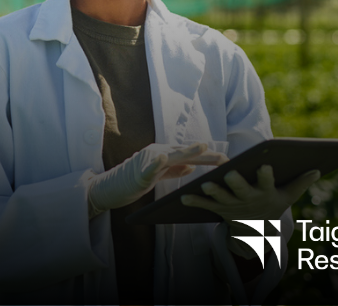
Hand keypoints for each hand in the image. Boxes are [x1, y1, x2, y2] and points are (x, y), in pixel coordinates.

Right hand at [87, 143, 227, 217]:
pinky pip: (148, 167)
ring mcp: (147, 162)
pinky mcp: (137, 173)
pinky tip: (163, 159)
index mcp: (164, 155)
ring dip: (187, 152)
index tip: (228, 161)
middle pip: (186, 154)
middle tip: (226, 159)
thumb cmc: (133, 182)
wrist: (109, 188)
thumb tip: (191, 167)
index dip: (208, 157)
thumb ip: (173, 170)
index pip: (190, 155)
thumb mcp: (158, 175)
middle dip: (206, 156)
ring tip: (202, 148)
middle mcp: (157, 153)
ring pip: (171, 156)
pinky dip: (156, 162)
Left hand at [179, 165, 319, 220]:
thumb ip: (300, 183)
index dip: (266, 176)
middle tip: (229, 174)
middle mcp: (248, 200)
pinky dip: (194, 201)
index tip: (266, 166)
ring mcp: (232, 205)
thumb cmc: (272, 204)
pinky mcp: (218, 209)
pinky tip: (183, 196)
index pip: (267, 183)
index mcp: (265, 193)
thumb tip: (318, 169)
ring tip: (204, 184)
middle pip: (241, 190)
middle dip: (236, 183)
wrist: (256, 231)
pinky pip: (204, 205)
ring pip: (221, 198)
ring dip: (213, 192)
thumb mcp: (287, 196)